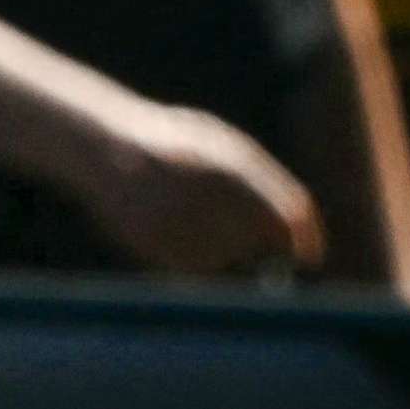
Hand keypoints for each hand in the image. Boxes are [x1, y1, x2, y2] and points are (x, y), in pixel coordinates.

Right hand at [79, 103, 324, 277]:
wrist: (99, 143)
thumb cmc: (172, 143)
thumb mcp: (219, 144)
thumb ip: (259, 180)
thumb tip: (297, 226)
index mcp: (231, 163)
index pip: (289, 211)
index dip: (306, 236)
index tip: (310, 254)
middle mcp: (208, 194)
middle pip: (260, 239)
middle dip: (259, 239)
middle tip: (234, 222)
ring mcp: (179, 221)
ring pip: (227, 256)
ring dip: (224, 247)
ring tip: (189, 213)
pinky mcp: (154, 243)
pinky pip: (194, 265)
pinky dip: (194, 255)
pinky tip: (173, 227)